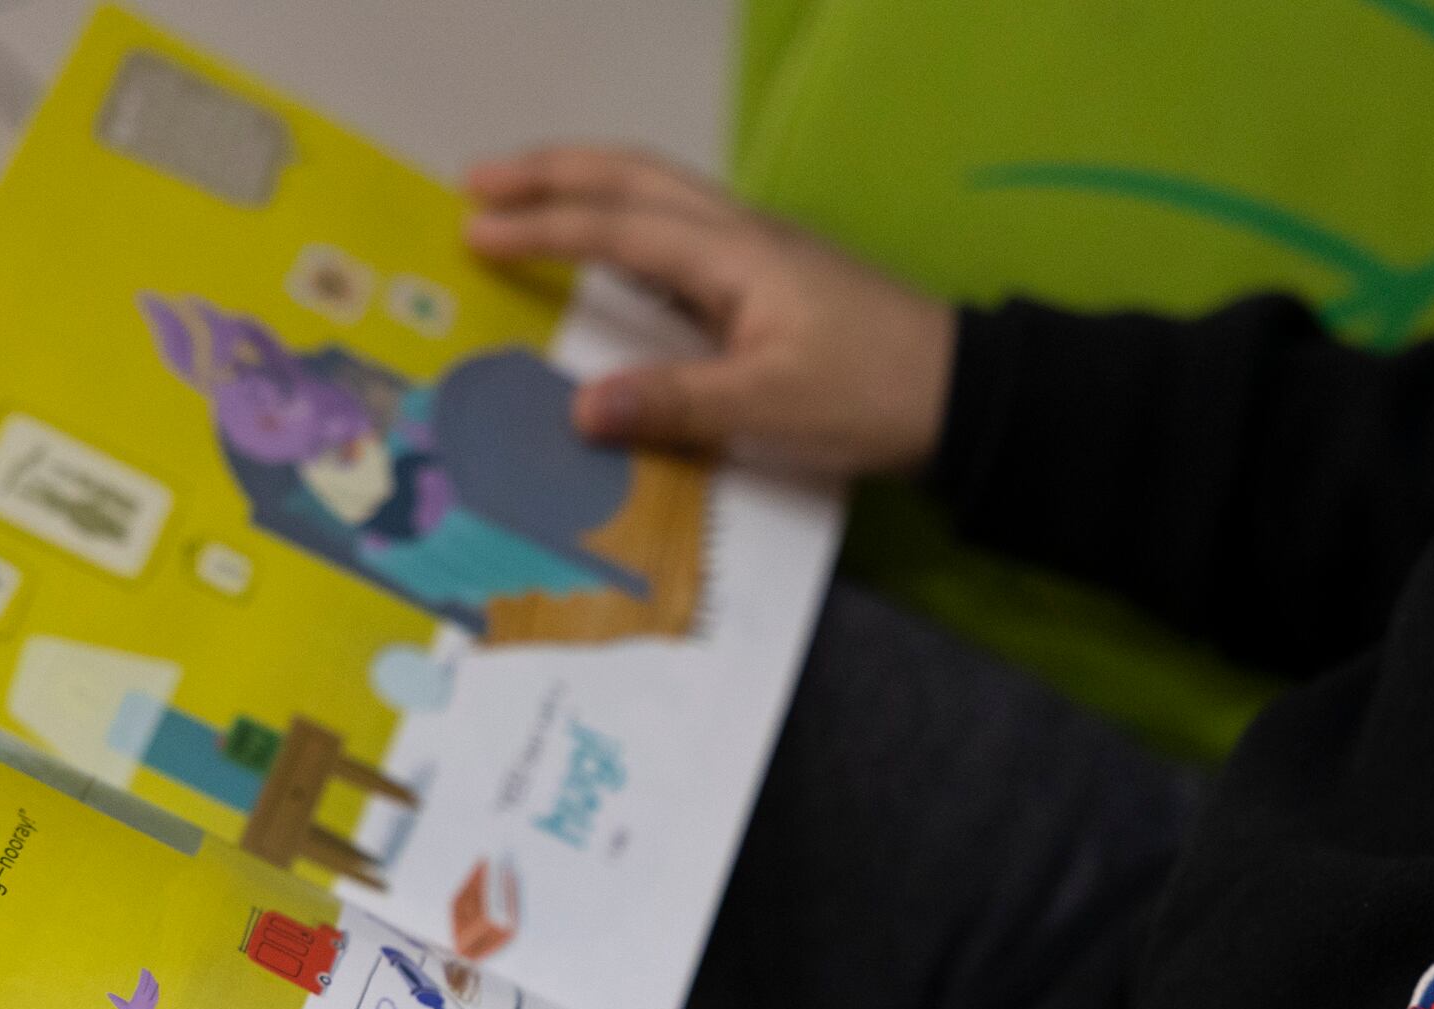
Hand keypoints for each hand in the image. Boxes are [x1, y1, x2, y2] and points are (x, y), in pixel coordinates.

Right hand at [109, 971, 161, 1008]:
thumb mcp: (122, 1006)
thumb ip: (115, 999)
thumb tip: (107, 994)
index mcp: (138, 996)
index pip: (143, 982)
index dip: (144, 975)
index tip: (143, 969)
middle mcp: (146, 997)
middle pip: (149, 983)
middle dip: (149, 975)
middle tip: (147, 970)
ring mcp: (151, 1000)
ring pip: (154, 987)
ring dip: (153, 980)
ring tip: (151, 975)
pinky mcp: (154, 1004)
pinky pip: (156, 993)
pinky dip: (156, 988)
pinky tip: (156, 984)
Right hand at [464, 146, 954, 475]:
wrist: (961, 394)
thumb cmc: (872, 395)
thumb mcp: (770, 409)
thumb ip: (674, 405)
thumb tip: (579, 410)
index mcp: (733, 257)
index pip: (618, 226)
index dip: (542, 227)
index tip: (472, 228)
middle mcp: (740, 238)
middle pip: (632, 178)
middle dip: (552, 174)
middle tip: (478, 181)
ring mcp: (757, 254)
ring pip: (656, 195)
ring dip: (587, 188)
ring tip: (526, 201)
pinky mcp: (769, 281)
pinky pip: (677, 233)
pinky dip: (625, 225)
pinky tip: (608, 255)